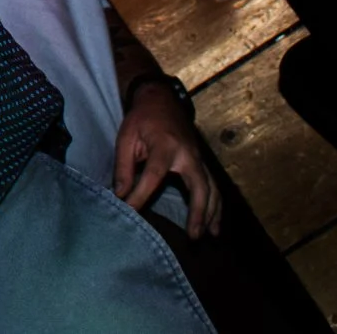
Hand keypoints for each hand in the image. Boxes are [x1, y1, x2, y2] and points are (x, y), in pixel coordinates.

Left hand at [114, 82, 222, 236]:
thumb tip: (120, 195)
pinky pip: (213, 187)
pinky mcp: (202, 163)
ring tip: (208, 236)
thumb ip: (123, 166)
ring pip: (212, 189)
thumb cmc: (142, 119)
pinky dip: (216, 207)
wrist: (162, 100)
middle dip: (198, 212)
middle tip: (193, 236)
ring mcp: (199, 158)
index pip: (154, 174)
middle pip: (199, 185)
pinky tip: (215, 225)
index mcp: (165, 145)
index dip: (141, 194)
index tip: (131, 211)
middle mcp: (188, 153)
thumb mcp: (126, 136)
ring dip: (212, 214)